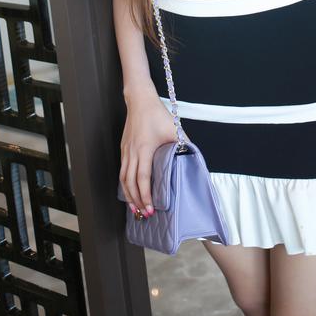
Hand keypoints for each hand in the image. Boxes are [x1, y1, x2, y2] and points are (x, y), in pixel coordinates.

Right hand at [119, 85, 183, 217]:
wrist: (140, 100)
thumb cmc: (157, 114)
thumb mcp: (174, 129)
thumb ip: (184, 145)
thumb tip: (193, 158)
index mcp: (144, 149)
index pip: (143, 179)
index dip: (146, 196)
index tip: (151, 208)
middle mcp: (132, 152)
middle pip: (130, 183)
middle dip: (136, 201)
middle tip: (144, 214)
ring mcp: (126, 151)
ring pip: (123, 178)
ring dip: (128, 195)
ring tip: (135, 208)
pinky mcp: (124, 148)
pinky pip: (122, 170)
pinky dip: (125, 184)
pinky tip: (130, 190)